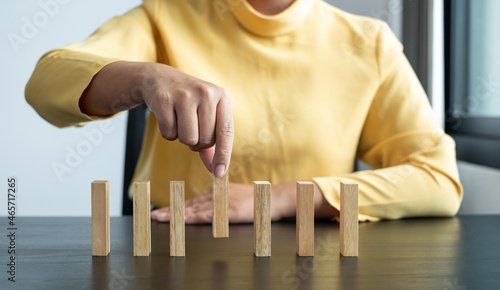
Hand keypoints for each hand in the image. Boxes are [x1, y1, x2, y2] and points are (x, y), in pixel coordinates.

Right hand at [80, 61, 233, 176]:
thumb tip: (217, 171)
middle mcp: (206, 93)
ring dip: (182, 138)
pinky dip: (168, 133)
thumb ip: (213, 144)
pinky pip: (169, 134)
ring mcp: (184, 95)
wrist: (160, 79)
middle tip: (191, 127)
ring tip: (180, 121)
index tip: (220, 173)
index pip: (226, 131)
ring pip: (188, 139)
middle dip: (197, 142)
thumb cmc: (190, 103)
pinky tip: (168, 117)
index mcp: (221, 96)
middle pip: (205, 140)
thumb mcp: (207, 116)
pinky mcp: (164, 99)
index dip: (224, 155)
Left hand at [152, 183, 259, 223]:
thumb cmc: (256, 200)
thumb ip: (221, 201)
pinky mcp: (229, 211)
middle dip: (171, 210)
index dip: (176, 206)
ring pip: (194, 209)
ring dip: (176, 214)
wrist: (274, 198)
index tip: (162, 211)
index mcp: (217, 191)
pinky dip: (193, 217)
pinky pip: (208, 215)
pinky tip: (182, 220)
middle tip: (154, 215)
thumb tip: (206, 210)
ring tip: (161, 219)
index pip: (192, 200)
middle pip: (189, 204)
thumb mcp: (235, 197)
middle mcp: (216, 194)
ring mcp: (222, 202)